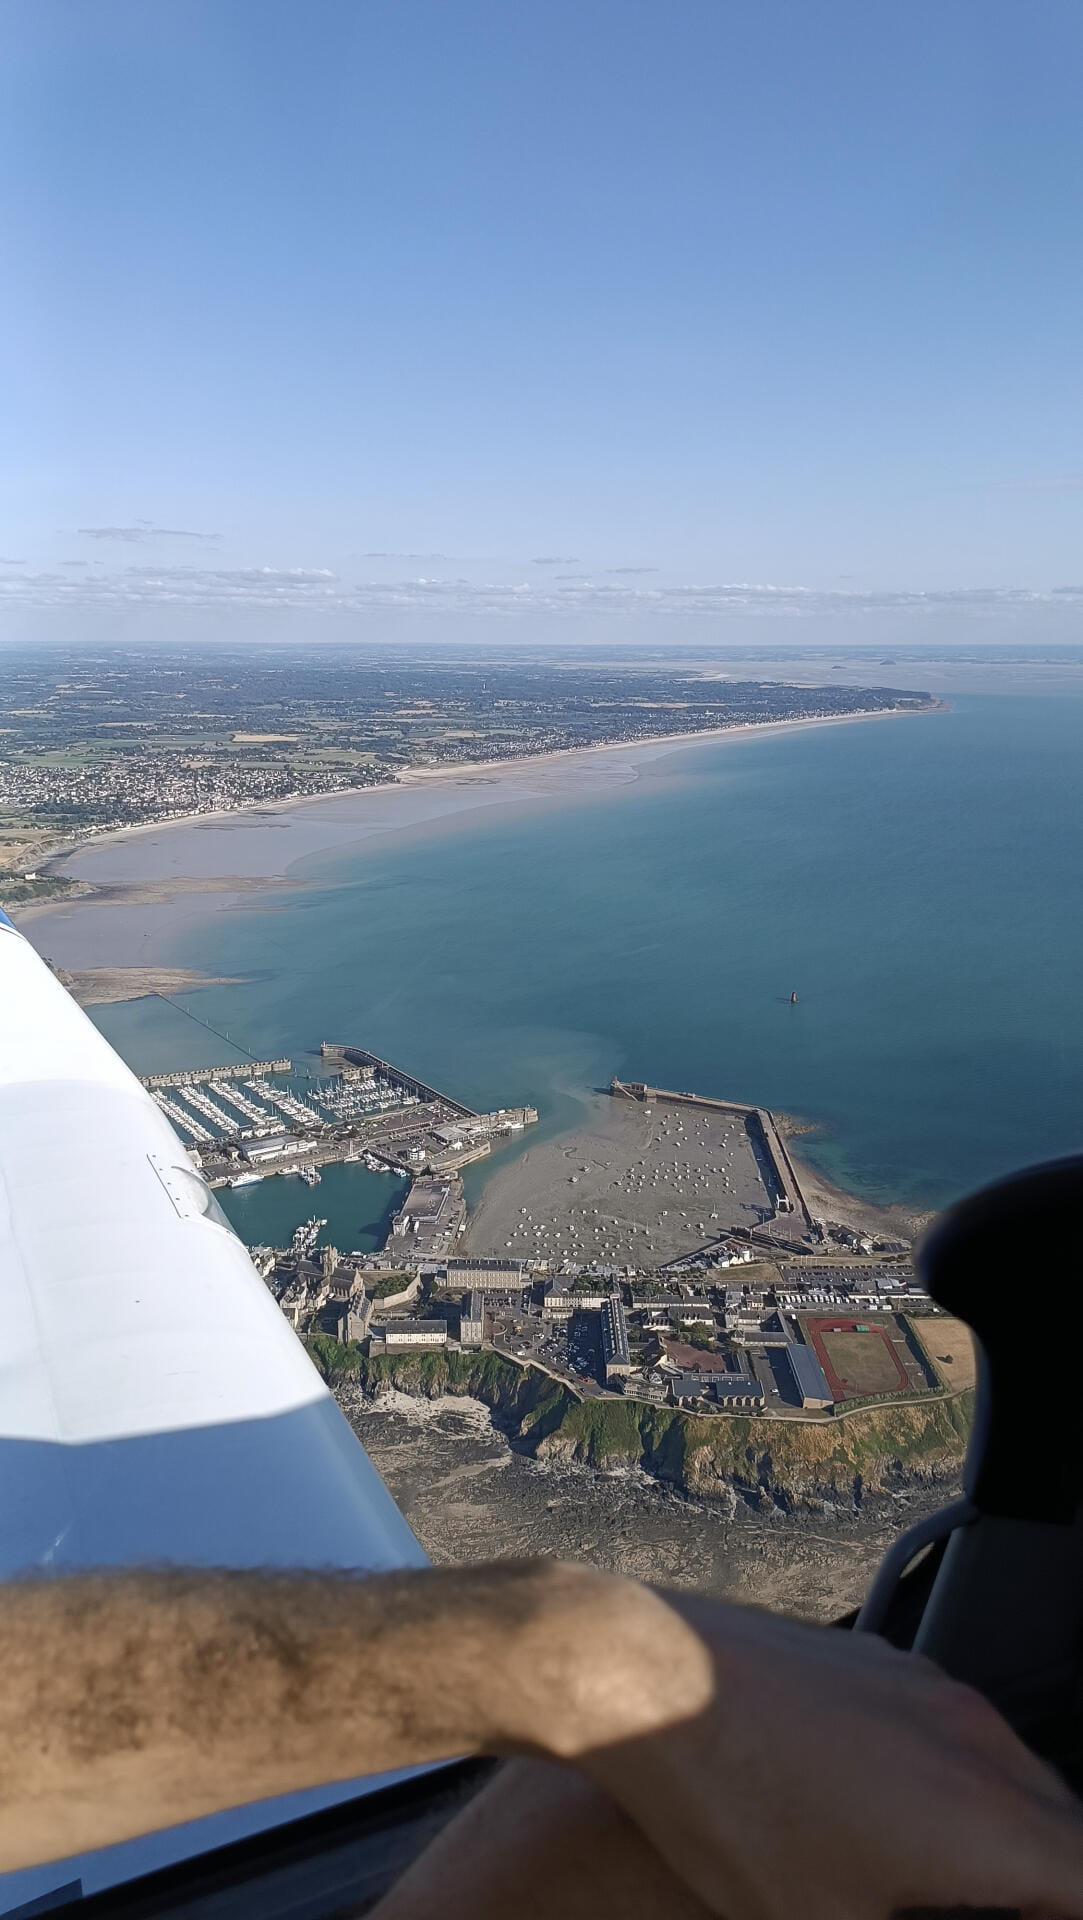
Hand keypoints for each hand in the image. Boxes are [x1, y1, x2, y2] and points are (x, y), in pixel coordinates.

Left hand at [575, 1591, 1082, 1918]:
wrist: (639, 1672)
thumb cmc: (722, 1803)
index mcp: (983, 1815)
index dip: (1073, 1918)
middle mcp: (973, 1734)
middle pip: (1066, 1824)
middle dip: (1056, 1887)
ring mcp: (924, 1685)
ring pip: (1012, 1769)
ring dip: (1012, 1834)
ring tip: (967, 1892)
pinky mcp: (876, 1661)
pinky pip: (955, 1726)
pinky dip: (960, 1781)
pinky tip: (897, 1821)